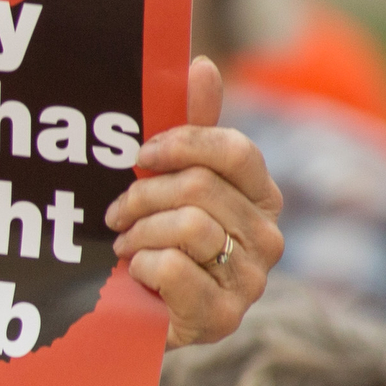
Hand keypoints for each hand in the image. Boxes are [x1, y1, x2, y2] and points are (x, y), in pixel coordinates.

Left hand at [106, 56, 283, 346]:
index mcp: (262, 198)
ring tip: (126, 245)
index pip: (235, 151)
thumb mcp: (166, 184)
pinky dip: (142, 267)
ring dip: (139, 233)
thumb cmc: (153, 243)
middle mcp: (268, 238)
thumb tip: (201, 66)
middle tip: (116, 212)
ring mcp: (251, 281)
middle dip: (143, 196)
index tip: (141, 156)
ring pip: (188, 226)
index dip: (181, 145)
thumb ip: (188, 129)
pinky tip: (136, 276)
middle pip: (200, 188)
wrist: (133, 320)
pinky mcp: (222, 318)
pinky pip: (173, 268)